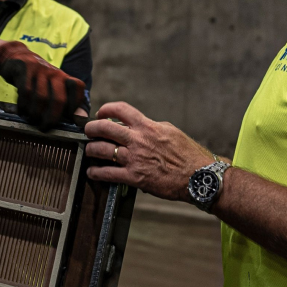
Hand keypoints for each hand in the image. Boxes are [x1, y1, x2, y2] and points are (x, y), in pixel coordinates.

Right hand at [0, 41, 85, 129]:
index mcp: (64, 77)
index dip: (74, 105)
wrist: (15, 56)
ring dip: (36, 113)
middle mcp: (55, 73)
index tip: (66, 119)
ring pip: (41, 97)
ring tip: (32, 120)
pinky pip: (25, 91)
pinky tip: (22, 111)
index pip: (77, 88)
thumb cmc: (37, 78)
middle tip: (45, 127)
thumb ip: (66, 101)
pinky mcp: (25, 68)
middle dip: (52, 117)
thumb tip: (81, 119)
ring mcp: (40, 70)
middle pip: (59, 98)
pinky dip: (23, 105)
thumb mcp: (52, 86)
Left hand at [84, 102, 215, 200]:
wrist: (197, 176)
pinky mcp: (134, 177)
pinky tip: (92, 172)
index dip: (106, 109)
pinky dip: (96, 173)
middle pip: (104, 128)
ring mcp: (134, 159)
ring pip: (101, 150)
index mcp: (147, 126)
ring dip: (91, 150)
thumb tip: (139, 127)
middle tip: (88, 131)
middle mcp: (138, 140)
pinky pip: (108, 173)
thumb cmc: (188, 154)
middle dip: (91, 128)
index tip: (101, 113)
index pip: (120, 110)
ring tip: (89, 151)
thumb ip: (151, 127)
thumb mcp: (170, 131)